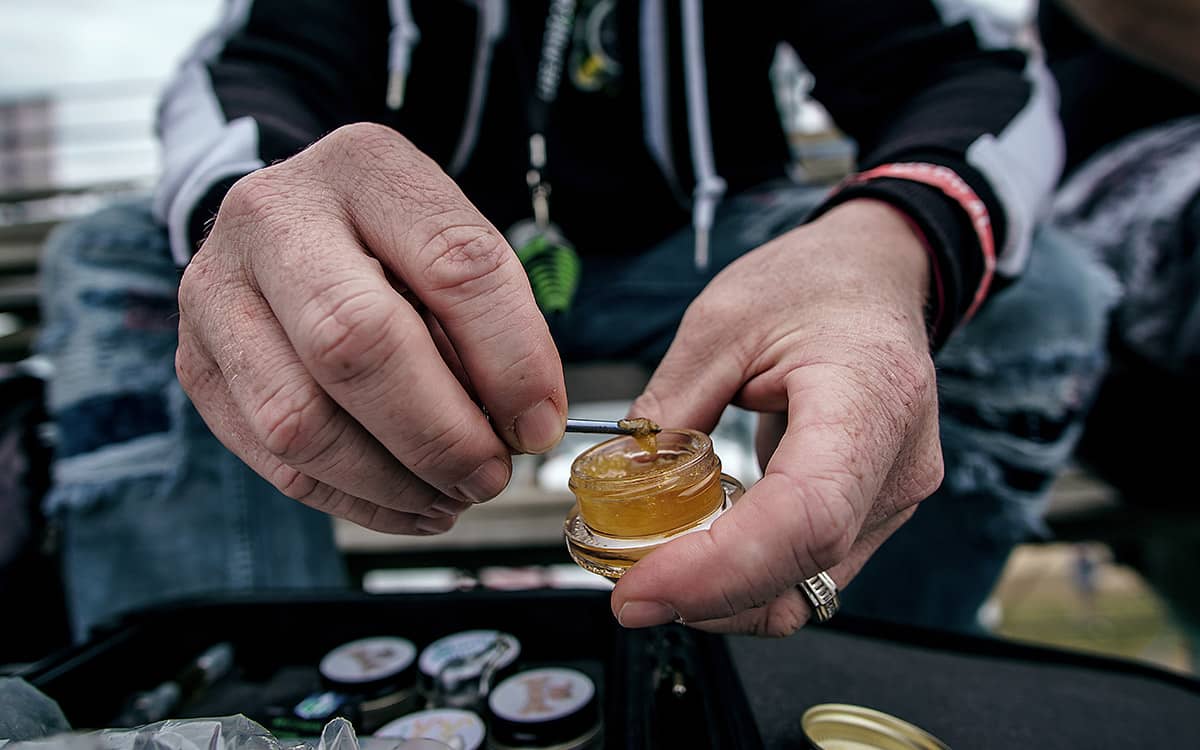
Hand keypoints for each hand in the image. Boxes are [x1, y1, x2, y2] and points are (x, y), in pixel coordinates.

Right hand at [175, 123, 565, 533]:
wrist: (286, 228)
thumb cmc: (389, 245)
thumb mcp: (451, 247)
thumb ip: (493, 323)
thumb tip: (525, 426)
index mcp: (365, 167)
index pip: (453, 265)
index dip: (510, 359)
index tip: (539, 423)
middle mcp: (275, 216)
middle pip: (355, 341)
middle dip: (440, 433)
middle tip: (489, 474)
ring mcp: (217, 290)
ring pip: (299, 418)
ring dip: (393, 481)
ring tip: (451, 496)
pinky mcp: (197, 364)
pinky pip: (274, 460)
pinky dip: (354, 500)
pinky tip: (406, 501)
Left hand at [611, 199, 943, 635]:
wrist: (876, 274)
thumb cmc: (814, 282)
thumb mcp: (721, 320)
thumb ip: (672, 403)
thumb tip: (620, 480)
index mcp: (869, 398)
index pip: (806, 516)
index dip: (721, 568)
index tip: (642, 588)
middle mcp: (896, 464)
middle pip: (804, 568)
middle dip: (707, 594)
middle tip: (628, 590)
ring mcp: (893, 498)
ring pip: (809, 587)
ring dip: (726, 594)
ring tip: (656, 568)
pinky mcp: (874, 513)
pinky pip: (811, 569)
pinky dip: (750, 575)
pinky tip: (701, 550)